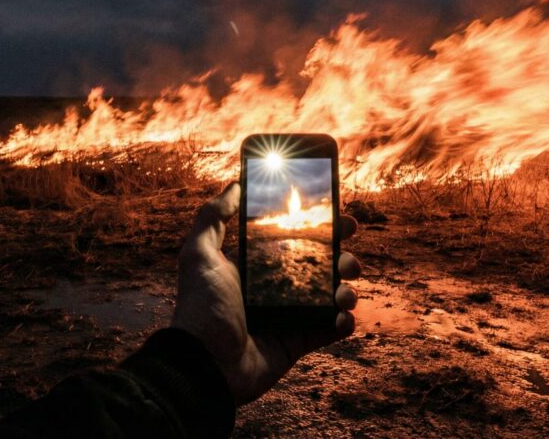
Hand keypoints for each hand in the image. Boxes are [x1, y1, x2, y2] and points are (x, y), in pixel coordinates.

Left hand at [171, 182, 360, 404]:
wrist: (206, 365)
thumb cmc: (201, 308)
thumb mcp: (199, 255)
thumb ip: (212, 217)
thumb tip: (234, 184)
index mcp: (256, 264)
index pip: (294, 237)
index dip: (318, 225)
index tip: (338, 212)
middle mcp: (276, 287)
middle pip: (320, 262)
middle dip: (341, 251)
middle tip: (349, 244)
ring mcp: (290, 314)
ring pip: (332, 293)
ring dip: (347, 286)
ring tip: (344, 287)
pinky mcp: (299, 341)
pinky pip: (331, 329)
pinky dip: (344, 321)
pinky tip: (342, 315)